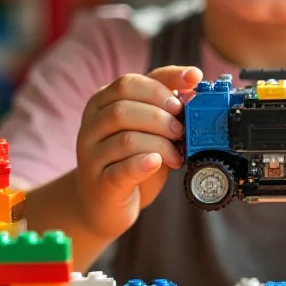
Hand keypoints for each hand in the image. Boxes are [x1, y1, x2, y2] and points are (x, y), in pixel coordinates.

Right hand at [76, 65, 201, 238]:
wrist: (105, 204)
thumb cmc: (132, 158)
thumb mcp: (148, 127)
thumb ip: (165, 106)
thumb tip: (194, 86)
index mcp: (102, 102)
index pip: (129, 82)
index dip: (163, 82)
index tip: (193, 81)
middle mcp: (91, 125)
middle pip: (123, 108)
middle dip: (160, 116)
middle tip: (181, 129)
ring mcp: (91, 155)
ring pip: (126, 139)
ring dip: (160, 143)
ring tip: (177, 155)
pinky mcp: (99, 183)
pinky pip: (121, 169)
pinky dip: (143, 163)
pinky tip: (157, 162)